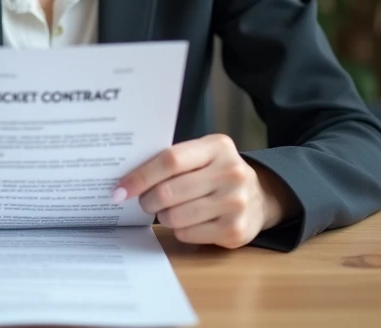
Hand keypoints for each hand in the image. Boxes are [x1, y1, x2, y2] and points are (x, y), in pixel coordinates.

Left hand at [113, 134, 296, 247]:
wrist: (260, 197)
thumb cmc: (218, 173)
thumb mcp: (204, 155)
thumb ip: (173, 160)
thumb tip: (127, 180)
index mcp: (218, 147)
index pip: (170, 160)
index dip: (140, 176)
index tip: (120, 188)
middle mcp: (231, 172)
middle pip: (169, 191)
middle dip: (148, 200)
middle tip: (145, 201)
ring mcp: (236, 203)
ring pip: (175, 216)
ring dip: (163, 216)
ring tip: (169, 210)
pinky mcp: (235, 231)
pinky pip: (188, 234)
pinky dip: (180, 230)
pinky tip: (188, 221)